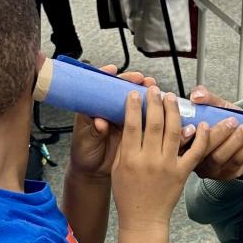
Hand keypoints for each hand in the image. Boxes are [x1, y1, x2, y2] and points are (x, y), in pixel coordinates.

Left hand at [68, 65, 156, 179]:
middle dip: (131, 81)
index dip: (106, 76)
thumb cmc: (84, 154)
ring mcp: (120, 117)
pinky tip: (158, 105)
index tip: (113, 70)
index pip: (99, 86)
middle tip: (141, 79)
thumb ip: (93, 131)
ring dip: (143, 93)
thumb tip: (100, 123)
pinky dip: (150, 110)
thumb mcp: (85, 142)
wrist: (93, 173)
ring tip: (152, 88)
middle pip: (119, 89)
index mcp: (92, 108)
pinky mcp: (131, 128)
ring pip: (133, 100)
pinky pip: (141, 116)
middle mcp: (107, 109)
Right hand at [112, 87, 208, 228]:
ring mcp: (167, 166)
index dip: (134, 105)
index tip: (135, 93)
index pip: (132, 124)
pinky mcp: (182, 173)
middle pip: (154, 123)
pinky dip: (201, 137)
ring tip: (172, 97)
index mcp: (130, 157)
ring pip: (174, 131)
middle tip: (155, 89)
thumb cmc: (128, 194)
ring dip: (174, 111)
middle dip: (155, 102)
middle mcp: (149, 159)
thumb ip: (124, 145)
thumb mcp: (118, 168)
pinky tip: (201, 123)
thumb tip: (129, 120)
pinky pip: (195, 152)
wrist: (143, 219)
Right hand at [189, 85, 242, 179]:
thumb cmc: (224, 122)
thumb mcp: (216, 108)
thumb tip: (197, 95)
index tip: (202, 123)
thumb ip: (207, 98)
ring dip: (234, 141)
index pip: (179, 142)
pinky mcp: (226, 173)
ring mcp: (209, 168)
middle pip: (201, 150)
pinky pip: (235, 162)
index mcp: (186, 141)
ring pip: (218, 157)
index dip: (186, 136)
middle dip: (218, 135)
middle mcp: (194, 157)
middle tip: (232, 120)